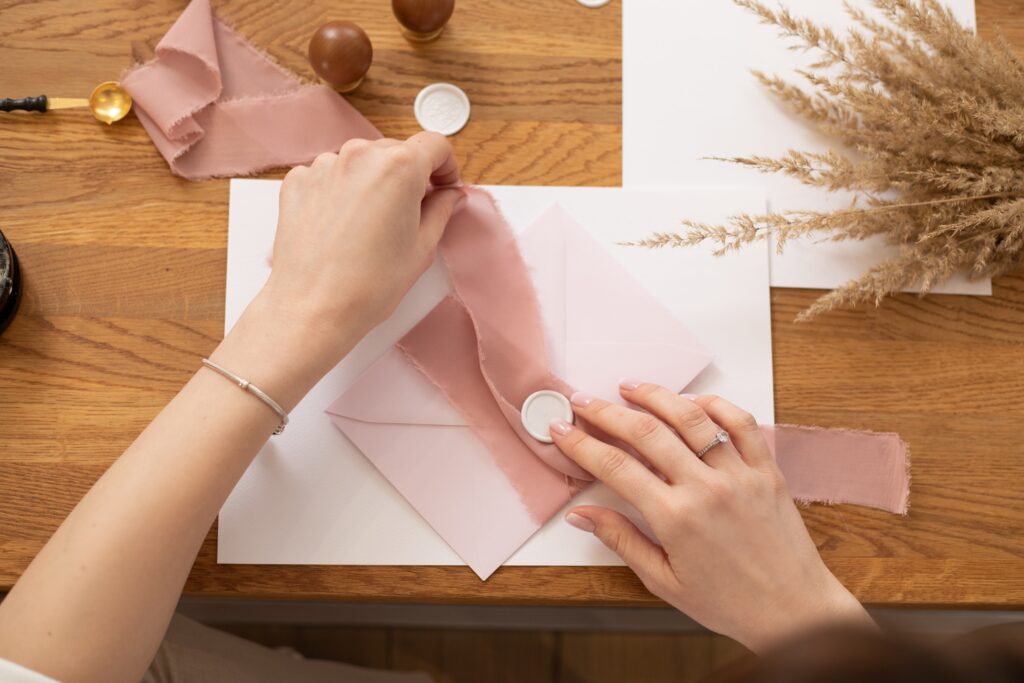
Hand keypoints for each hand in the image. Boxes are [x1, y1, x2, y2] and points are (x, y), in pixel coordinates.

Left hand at [262, 132, 465, 344]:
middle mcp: (360, 155)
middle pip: (396, 151)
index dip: (446, 166)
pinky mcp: (298, 181)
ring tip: (370, 224)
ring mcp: (324, 165)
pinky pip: (329, 175)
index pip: (435, 145)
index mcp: (400, 167)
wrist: (314, 308)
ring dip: (372, 183)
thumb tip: (449, 196)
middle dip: (408, 176)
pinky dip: (339, 192)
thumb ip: (441, 211)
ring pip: (361, 163)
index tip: (444, 185)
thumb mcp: (422, 248)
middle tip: (410, 213)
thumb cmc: (369, 284)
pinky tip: (342, 226)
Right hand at [549, 383, 873, 651]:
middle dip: (606, 411)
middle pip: (646, 432)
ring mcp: (740, 474)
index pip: (615, 466)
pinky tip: (691, 402)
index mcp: (676, 518)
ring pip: (691, 417)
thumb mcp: (664, 581)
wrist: (795, 612)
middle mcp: (707, 488)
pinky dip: (714, 404)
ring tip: (630, 387)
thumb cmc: (731, 603)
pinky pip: (741, 422)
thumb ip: (622, 540)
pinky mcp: (767, 470)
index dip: (581, 443)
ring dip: (655, 396)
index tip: (562, 428)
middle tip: (583, 400)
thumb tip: (582, 514)